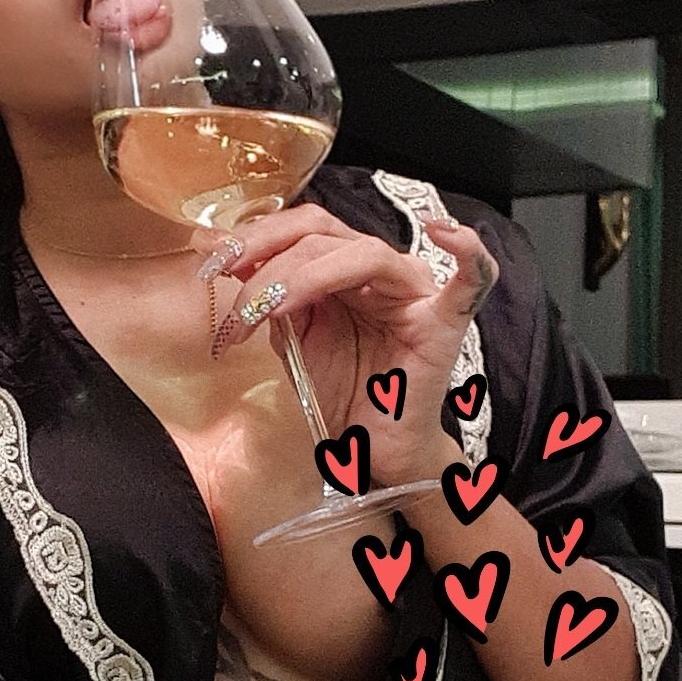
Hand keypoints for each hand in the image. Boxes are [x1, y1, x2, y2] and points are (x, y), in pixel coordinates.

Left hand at [194, 206, 498, 488]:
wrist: (372, 450)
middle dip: (267, 263)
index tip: (210, 265)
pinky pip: (471, 280)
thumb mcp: (294, 340)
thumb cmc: (343, 395)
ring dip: (300, 276)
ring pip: (361, 253)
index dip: (255, 239)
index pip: (301, 230)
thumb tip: (233, 264)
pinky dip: (466, 251)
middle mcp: (382, 271)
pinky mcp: (445, 324)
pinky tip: (443, 232)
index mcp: (345, 267)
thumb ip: (275, 302)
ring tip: (264, 310)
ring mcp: (415, 293)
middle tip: (235, 305)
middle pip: (323, 236)